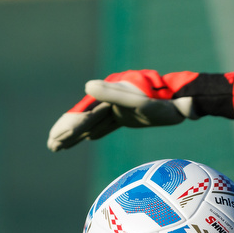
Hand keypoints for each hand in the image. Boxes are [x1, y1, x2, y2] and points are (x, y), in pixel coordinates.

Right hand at [46, 69, 233, 151]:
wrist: (182, 103)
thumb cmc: (162, 104)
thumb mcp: (138, 102)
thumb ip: (112, 95)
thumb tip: (86, 86)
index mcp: (109, 95)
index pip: (84, 113)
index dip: (69, 125)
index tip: (55, 139)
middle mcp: (110, 100)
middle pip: (84, 118)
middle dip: (66, 132)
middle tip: (50, 146)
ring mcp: (118, 108)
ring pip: (92, 123)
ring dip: (76, 135)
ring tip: (59, 146)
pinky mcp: (127, 116)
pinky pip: (105, 125)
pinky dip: (94, 132)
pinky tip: (86, 139)